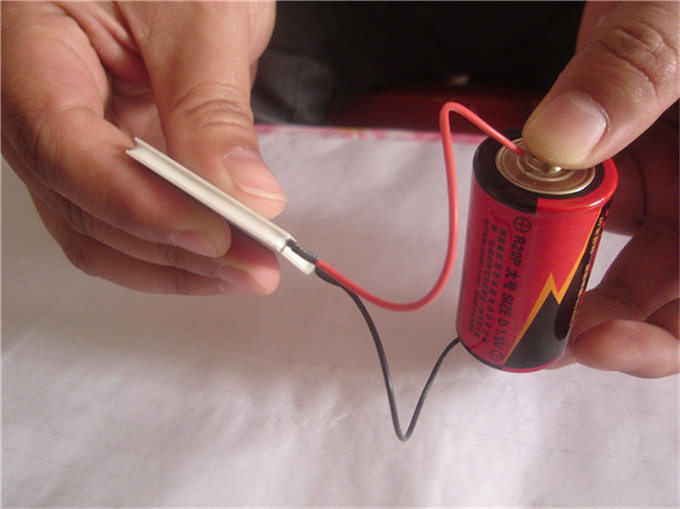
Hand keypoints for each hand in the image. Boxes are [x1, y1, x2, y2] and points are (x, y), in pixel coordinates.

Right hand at [2, 1, 283, 294]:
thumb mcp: (199, 18)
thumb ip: (213, 108)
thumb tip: (246, 196)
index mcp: (31, 48)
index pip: (66, 148)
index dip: (141, 204)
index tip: (216, 234)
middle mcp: (35, 107)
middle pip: (82, 206)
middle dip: (172, 248)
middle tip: (254, 266)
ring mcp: (71, 142)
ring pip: (101, 231)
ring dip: (177, 262)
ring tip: (250, 269)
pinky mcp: (108, 161)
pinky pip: (127, 222)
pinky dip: (176, 246)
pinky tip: (225, 255)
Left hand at [522, 2, 678, 376]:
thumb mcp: (678, 18)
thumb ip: (633, 72)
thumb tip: (557, 137)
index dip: (662, 340)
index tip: (595, 341)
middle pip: (664, 294)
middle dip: (598, 318)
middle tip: (526, 324)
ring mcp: (669, 183)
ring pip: (618, 257)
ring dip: (563, 273)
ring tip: (509, 279)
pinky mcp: (625, 166)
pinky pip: (586, 211)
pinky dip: (549, 223)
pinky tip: (516, 223)